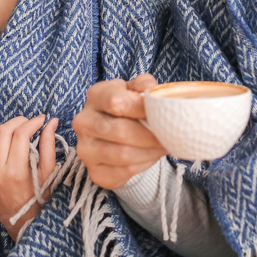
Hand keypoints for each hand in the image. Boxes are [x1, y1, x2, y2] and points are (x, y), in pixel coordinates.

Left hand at [0, 114, 57, 241]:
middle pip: (1, 133)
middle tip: (28, 123)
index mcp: (16, 171)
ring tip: (12, 131)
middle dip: (17, 122)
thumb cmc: (40, 199)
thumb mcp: (49, 173)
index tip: (42, 119)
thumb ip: (48, 146)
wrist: (25, 224)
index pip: (21, 135)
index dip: (32, 122)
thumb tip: (51, 122)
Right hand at [72, 74, 166, 189]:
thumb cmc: (127, 106)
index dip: (144, 109)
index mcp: (95, 95)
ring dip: (150, 151)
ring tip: (165, 145)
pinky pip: (124, 171)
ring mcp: (86, 149)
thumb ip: (145, 85)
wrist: (113, 133)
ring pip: (123, 154)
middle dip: (152, 135)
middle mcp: (84, 122)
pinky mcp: (95, 171)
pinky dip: (144, 164)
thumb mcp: (135, 89)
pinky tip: (152, 156)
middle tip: (172, 135)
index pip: (117, 102)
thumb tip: (155, 94)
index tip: (164, 113)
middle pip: (121, 131)